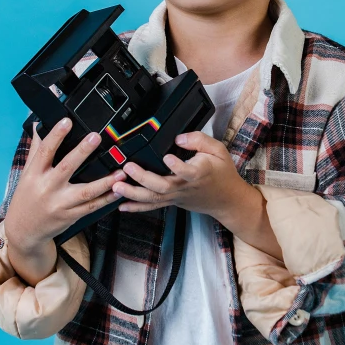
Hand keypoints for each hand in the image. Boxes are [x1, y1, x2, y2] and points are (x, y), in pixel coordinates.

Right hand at [5, 117, 127, 253]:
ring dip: (105, 182)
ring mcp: (60, 204)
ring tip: (120, 171)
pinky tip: (119, 190)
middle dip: (82, 152)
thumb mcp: (26, 174)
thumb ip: (35, 150)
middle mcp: (47, 189)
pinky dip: (106, 199)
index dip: (56, 136)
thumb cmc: (26, 199)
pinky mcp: (71, 216)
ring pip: (85, 192)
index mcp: (34, 175)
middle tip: (96, 137)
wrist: (24, 230)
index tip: (67, 121)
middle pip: (67, 168)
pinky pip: (91, 207)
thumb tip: (39, 126)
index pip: (45, 152)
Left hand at [111, 131, 253, 229]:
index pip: (187, 171)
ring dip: (133, 193)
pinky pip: (152, 206)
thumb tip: (179, 137)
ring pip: (154, 198)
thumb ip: (199, 140)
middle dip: (143, 178)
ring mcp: (177, 197)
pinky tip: (122, 205)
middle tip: (128, 168)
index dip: (177, 165)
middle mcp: (185, 187)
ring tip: (117, 186)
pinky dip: (136, 207)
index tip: (167, 157)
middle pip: (162, 187)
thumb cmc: (222, 173)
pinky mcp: (172, 202)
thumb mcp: (218, 150)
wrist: (227, 200)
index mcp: (198, 173)